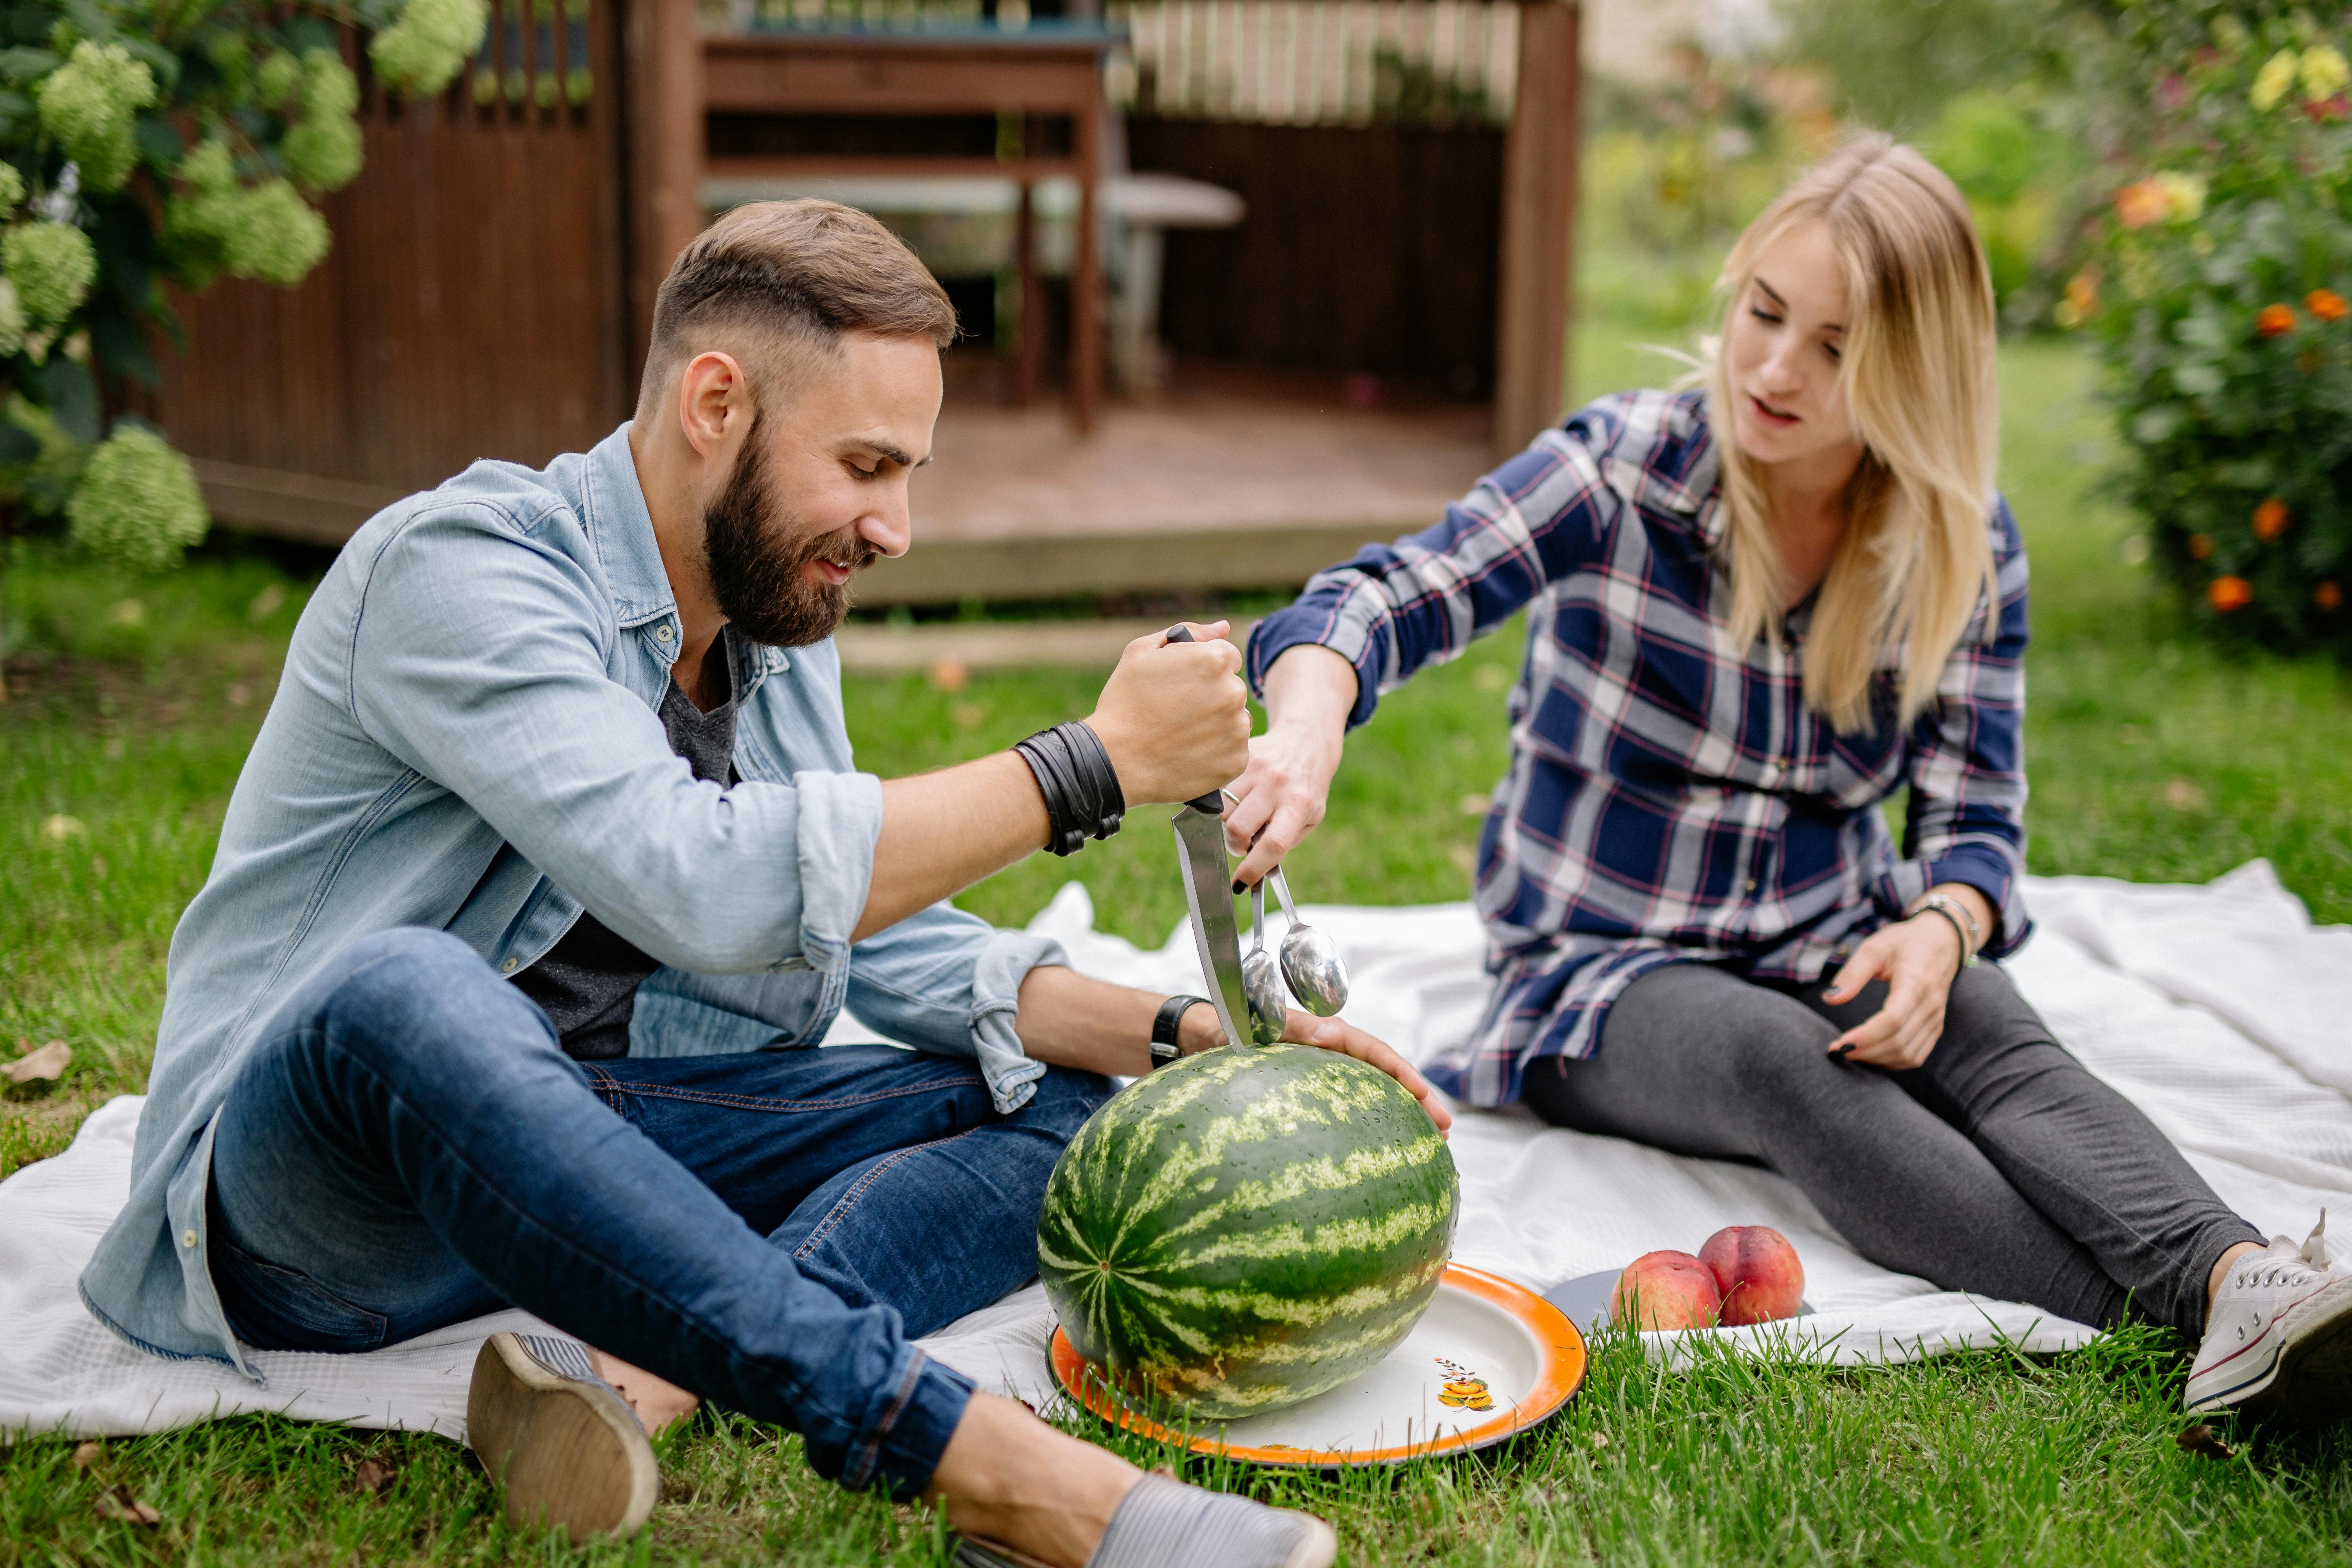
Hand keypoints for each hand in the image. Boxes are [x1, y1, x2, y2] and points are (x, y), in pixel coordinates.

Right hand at [1085, 622, 1250, 806]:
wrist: (1115, 762)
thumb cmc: (1124, 702)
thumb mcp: (1142, 652)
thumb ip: (1189, 633)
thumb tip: (1223, 627)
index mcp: (1214, 660)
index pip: (1227, 656)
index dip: (1203, 668)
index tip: (1182, 685)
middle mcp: (1233, 692)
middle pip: (1232, 687)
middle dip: (1211, 694)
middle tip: (1177, 711)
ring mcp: (1237, 729)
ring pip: (1236, 718)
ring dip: (1217, 722)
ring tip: (1182, 734)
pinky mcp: (1236, 761)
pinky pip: (1234, 749)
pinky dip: (1217, 751)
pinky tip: (1189, 752)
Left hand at [1177, 1002, 1451, 1134]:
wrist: (1198, 1038)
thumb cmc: (1226, 1028)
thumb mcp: (1257, 1023)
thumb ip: (1291, 1027)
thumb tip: (1328, 1033)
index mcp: (1324, 1035)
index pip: (1373, 1052)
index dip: (1403, 1075)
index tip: (1427, 1099)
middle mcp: (1330, 1054)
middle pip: (1382, 1077)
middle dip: (1416, 1101)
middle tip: (1444, 1133)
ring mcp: (1323, 1077)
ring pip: (1370, 1096)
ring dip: (1399, 1117)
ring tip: (1428, 1146)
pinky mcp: (1312, 1096)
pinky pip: (1347, 1110)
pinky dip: (1368, 1128)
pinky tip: (1379, 1156)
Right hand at [1222, 644, 1354, 885]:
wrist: (1305, 740)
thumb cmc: (1306, 788)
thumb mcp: (1310, 818)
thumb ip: (1285, 841)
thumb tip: (1253, 868)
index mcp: (1299, 805)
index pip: (1273, 844)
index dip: (1253, 869)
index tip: (1240, 884)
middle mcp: (1276, 784)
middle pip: (1236, 828)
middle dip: (1235, 844)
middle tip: (1245, 842)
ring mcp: (1255, 768)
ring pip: (1220, 810)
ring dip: (1228, 822)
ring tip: (1245, 816)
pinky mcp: (1240, 756)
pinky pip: (1218, 789)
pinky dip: (1224, 800)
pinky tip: (1241, 795)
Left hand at [1820, 914, 1965, 1068]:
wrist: (1942, 941)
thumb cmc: (1905, 942)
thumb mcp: (1874, 947)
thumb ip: (1853, 973)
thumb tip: (1830, 999)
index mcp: (1915, 983)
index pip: (1893, 1020)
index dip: (1866, 1037)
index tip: (1840, 1042)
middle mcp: (1929, 1005)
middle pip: (1898, 1042)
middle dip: (1865, 1052)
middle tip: (1837, 1050)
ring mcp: (1935, 1019)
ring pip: (1908, 1054)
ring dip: (1877, 1060)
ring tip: (1850, 1053)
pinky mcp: (1935, 1027)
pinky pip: (1917, 1056)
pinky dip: (1892, 1062)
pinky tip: (1871, 1055)